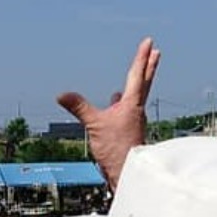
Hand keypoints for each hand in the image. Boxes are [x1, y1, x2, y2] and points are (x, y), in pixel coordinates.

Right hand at [57, 38, 160, 188]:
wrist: (128, 174)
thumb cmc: (117, 150)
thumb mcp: (94, 125)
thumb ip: (79, 107)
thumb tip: (61, 94)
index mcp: (132, 104)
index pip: (137, 75)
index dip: (142, 57)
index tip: (149, 43)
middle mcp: (136, 110)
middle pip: (144, 82)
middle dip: (148, 66)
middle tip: (155, 52)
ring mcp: (134, 121)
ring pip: (136, 96)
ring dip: (137, 83)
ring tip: (138, 74)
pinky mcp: (129, 131)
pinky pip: (127, 110)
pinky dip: (123, 102)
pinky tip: (117, 104)